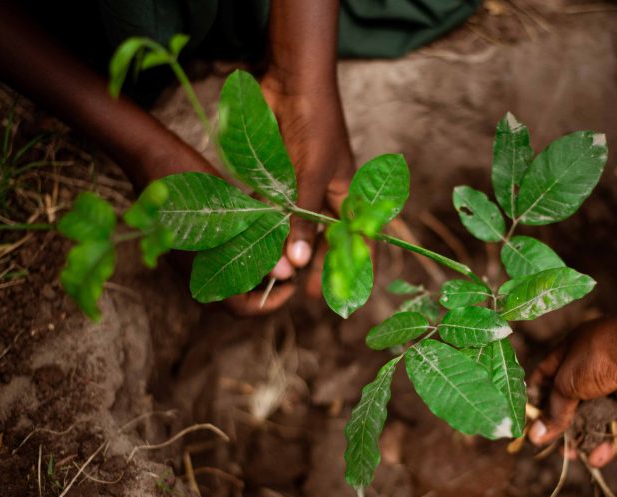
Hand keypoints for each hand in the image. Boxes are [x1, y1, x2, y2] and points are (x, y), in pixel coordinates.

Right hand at [131, 138, 293, 315]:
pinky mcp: (189, 250)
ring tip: (278, 249)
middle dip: (268, 285)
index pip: (245, 309)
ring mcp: (190, 265)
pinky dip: (242, 256)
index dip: (275, 298)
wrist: (153, 160)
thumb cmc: (193, 186)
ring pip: (232, 281)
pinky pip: (220, 265)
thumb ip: (260, 246)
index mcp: (203, 275)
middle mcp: (195, 277)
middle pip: (240, 298)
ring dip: (256, 269)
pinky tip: (257, 235)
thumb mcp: (233, 215)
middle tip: (290, 264)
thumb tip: (288, 272)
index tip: (294, 281)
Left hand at [259, 72, 353, 279]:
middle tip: (302, 292)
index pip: (359, 241)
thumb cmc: (316, 125)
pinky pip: (272, 212)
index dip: (353, 268)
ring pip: (296, 229)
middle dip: (315, 266)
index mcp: (348, 195)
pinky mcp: (276, 180)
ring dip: (288, 251)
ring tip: (277, 277)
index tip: (340, 294)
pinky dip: (266, 228)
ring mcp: (300, 188)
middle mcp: (326, 195)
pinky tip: (256, 247)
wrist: (291, 82)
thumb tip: (297, 262)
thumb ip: (303, 219)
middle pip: (325, 241)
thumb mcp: (312, 176)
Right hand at [527, 317, 616, 466]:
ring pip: (595, 416)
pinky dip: (609, 443)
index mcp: (571, 353)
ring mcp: (615, 386)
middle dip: (561, 424)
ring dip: (583, 437)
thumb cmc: (598, 358)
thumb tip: (535, 436)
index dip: (537, 398)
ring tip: (572, 456)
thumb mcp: (565, 382)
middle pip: (571, 401)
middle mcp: (592, 368)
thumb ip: (553, 410)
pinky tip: (596, 460)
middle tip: (551, 445)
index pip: (546, 376)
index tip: (529, 421)